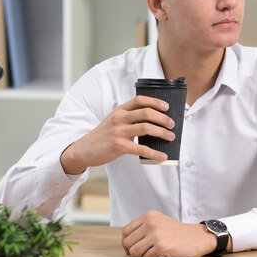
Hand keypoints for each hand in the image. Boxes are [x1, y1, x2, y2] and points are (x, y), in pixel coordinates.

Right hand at [60, 96, 175, 173]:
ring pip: (146, 128)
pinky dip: (154, 153)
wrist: (84, 150)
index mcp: (119, 110)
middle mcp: (119, 118)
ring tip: (171, 137)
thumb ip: (129, 118)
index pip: (139, 100)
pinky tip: (162, 156)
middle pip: (146, 113)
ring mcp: (119, 132)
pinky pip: (141, 149)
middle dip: (163, 118)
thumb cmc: (103, 136)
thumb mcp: (114, 121)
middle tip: (172, 124)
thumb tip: (154, 122)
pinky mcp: (119, 146)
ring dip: (162, 133)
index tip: (167, 107)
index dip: (155, 102)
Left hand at [122, 211, 215, 256]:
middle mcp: (150, 223)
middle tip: (145, 252)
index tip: (133, 247)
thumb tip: (127, 242)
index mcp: (148, 216)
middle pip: (128, 243)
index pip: (125, 231)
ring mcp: (155, 234)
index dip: (127, 243)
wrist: (198, 237)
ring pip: (135, 252)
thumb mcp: (159, 221)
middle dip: (134, 251)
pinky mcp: (161, 246)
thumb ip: (143, 227)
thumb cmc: (178, 232)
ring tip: (154, 252)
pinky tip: (162, 255)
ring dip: (143, 256)